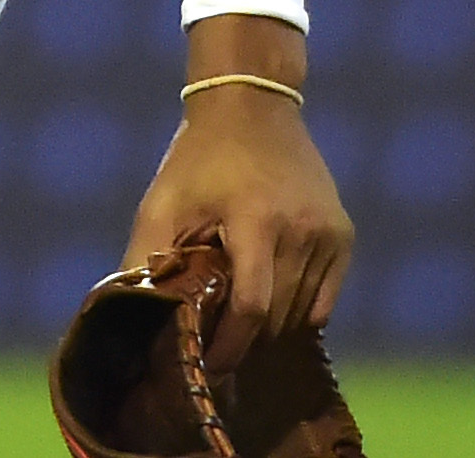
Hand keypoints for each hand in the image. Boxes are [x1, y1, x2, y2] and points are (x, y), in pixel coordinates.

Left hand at [123, 15, 352, 363]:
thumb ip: (145, 258)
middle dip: (245, 340)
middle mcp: (301, 228)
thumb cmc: (198, 161)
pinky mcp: (344, 236)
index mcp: (254, 218)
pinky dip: (296, 312)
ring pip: (302, 315)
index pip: (251, 305)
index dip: (230, 346)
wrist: (252, 107)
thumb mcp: (162, 203)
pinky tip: (267, 302)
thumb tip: (130, 316)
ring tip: (237, 322)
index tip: (209, 367)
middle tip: (216, 346)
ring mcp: (328, 233)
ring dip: (269, 328)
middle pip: (276, 316)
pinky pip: (324, 301)